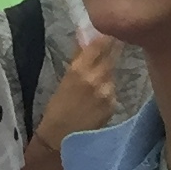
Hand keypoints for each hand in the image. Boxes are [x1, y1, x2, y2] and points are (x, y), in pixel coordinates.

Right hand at [35, 31, 121, 151]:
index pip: (100, 42)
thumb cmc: (57, 108)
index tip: (108, 30)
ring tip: (95, 80)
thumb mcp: (65, 78)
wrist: (59, 139)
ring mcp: (108, 92)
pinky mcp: (113, 104)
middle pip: (111, 54)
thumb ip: (79, 55)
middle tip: (110, 45)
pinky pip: (113, 89)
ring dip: (108, 71)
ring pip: (112, 72)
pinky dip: (108, 89)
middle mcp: (97, 78)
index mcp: (79, 69)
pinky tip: (97, 98)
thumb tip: (85, 32)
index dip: (105, 34)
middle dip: (111, 49)